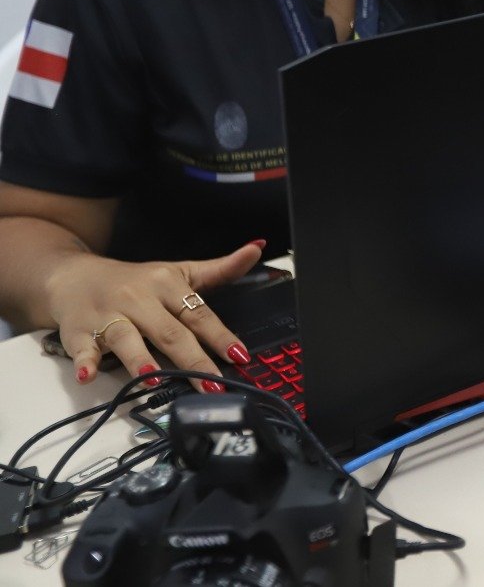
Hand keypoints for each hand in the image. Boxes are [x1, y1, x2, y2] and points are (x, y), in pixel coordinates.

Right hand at [43, 242, 264, 392]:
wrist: (74, 275)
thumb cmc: (135, 280)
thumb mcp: (179, 272)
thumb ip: (220, 269)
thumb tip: (258, 248)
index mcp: (167, 285)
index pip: (198, 314)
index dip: (220, 336)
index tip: (239, 356)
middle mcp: (139, 299)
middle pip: (169, 332)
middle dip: (191, 360)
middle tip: (211, 386)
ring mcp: (107, 315)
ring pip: (126, 338)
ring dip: (139, 359)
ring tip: (153, 380)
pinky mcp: (78, 331)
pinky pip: (82, 349)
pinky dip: (85, 362)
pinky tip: (87, 376)